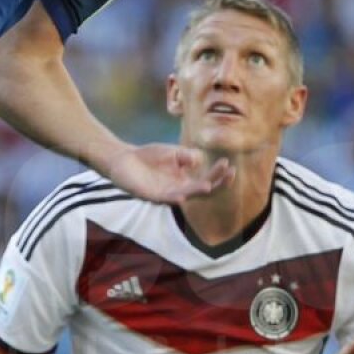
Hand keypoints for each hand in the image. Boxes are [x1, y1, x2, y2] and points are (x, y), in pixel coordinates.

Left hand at [102, 142, 233, 204]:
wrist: (124, 159)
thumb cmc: (149, 157)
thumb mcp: (172, 153)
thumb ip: (186, 156)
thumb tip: (198, 161)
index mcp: (185, 181)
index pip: (208, 180)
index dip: (219, 174)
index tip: (228, 163)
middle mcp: (179, 190)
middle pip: (203, 191)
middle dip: (217, 183)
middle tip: (229, 173)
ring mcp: (166, 195)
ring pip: (186, 196)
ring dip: (198, 192)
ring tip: (209, 185)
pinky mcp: (151, 196)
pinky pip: (164, 200)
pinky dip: (174, 199)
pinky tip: (182, 196)